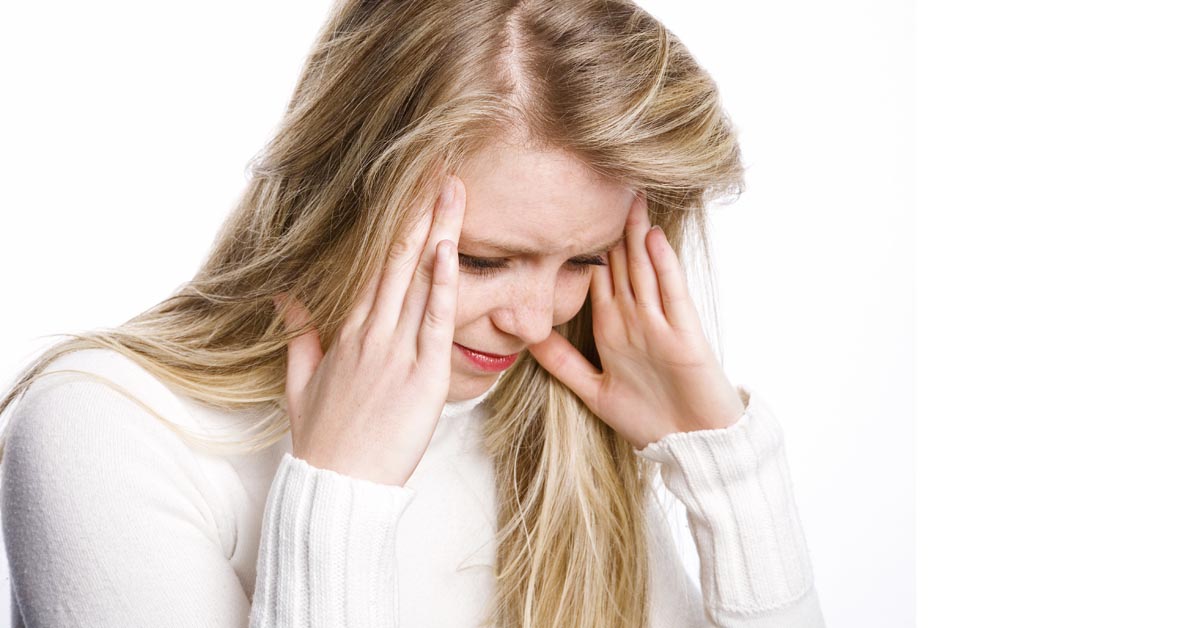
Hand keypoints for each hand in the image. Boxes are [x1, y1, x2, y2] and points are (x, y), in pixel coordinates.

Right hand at [271, 175, 464, 485]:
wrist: (336, 487)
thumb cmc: (323, 440)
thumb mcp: (298, 381)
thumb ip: (299, 334)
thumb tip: (286, 297)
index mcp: (346, 333)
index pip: (374, 267)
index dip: (396, 229)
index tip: (411, 194)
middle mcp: (370, 334)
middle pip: (397, 262)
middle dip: (420, 214)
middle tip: (440, 170)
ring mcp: (396, 352)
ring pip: (418, 281)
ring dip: (438, 233)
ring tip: (453, 191)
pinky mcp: (423, 376)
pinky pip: (435, 322)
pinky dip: (443, 284)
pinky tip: (449, 251)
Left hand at [526, 194, 745, 450]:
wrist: (694, 445)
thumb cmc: (649, 419)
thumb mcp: (594, 390)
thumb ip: (561, 363)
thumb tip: (522, 338)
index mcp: (612, 328)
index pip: (597, 277)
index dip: (583, 246)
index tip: (566, 212)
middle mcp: (636, 319)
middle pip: (622, 264)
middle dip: (612, 227)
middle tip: (598, 184)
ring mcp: (661, 323)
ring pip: (645, 269)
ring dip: (636, 234)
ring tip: (627, 197)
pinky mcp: (684, 334)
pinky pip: (671, 293)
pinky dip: (663, 266)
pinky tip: (653, 239)